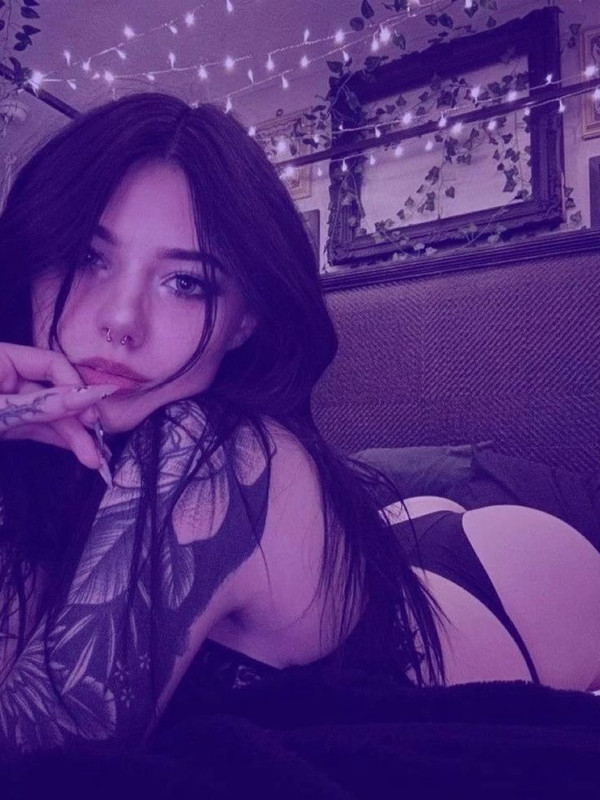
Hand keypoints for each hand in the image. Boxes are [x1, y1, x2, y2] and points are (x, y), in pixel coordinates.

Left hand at [0, 342, 118, 468]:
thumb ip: (41, 404)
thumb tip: (89, 397)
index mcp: (0, 358)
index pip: (51, 363)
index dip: (75, 388)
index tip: (92, 415)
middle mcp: (7, 375)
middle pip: (54, 392)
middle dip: (76, 420)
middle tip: (98, 444)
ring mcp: (7, 401)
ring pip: (48, 414)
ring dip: (71, 436)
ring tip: (93, 459)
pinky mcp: (5, 424)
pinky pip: (36, 428)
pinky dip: (55, 439)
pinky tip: (78, 450)